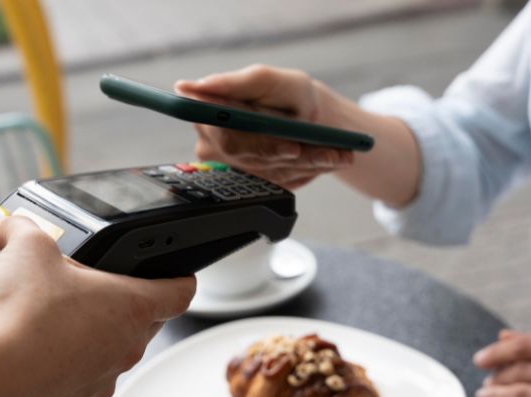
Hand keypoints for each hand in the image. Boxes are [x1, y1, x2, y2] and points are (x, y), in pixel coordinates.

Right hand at [0, 206, 196, 396]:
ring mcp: (105, 375)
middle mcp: (127, 345)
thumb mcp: (27, 249)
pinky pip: (88, 372)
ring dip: (100, 331)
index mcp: (133, 305)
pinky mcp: (78, 396)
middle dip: (129, 300)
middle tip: (102, 283)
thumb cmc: (25, 316)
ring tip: (66, 313)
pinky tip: (46, 344)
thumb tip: (6, 220)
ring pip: (116, 348)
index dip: (183, 276)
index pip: (181, 291)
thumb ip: (21, 227)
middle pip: (148, 319)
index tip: (177, 270)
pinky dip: (75, 358)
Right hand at [175, 64, 354, 189]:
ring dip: (309, 164)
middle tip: (331, 153)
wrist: (305, 112)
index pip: (227, 139)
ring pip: (273, 173)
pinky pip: (282, 182)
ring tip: (340, 155)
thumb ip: (232, 83)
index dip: (260, 146)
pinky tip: (330, 159)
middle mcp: (215, 144)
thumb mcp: (265, 79)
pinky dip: (310, 170)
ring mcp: (234, 166)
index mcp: (208, 114)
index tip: (292, 149)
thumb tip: (190, 87)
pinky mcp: (255, 180)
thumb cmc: (284, 92)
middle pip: (254, 161)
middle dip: (295, 157)